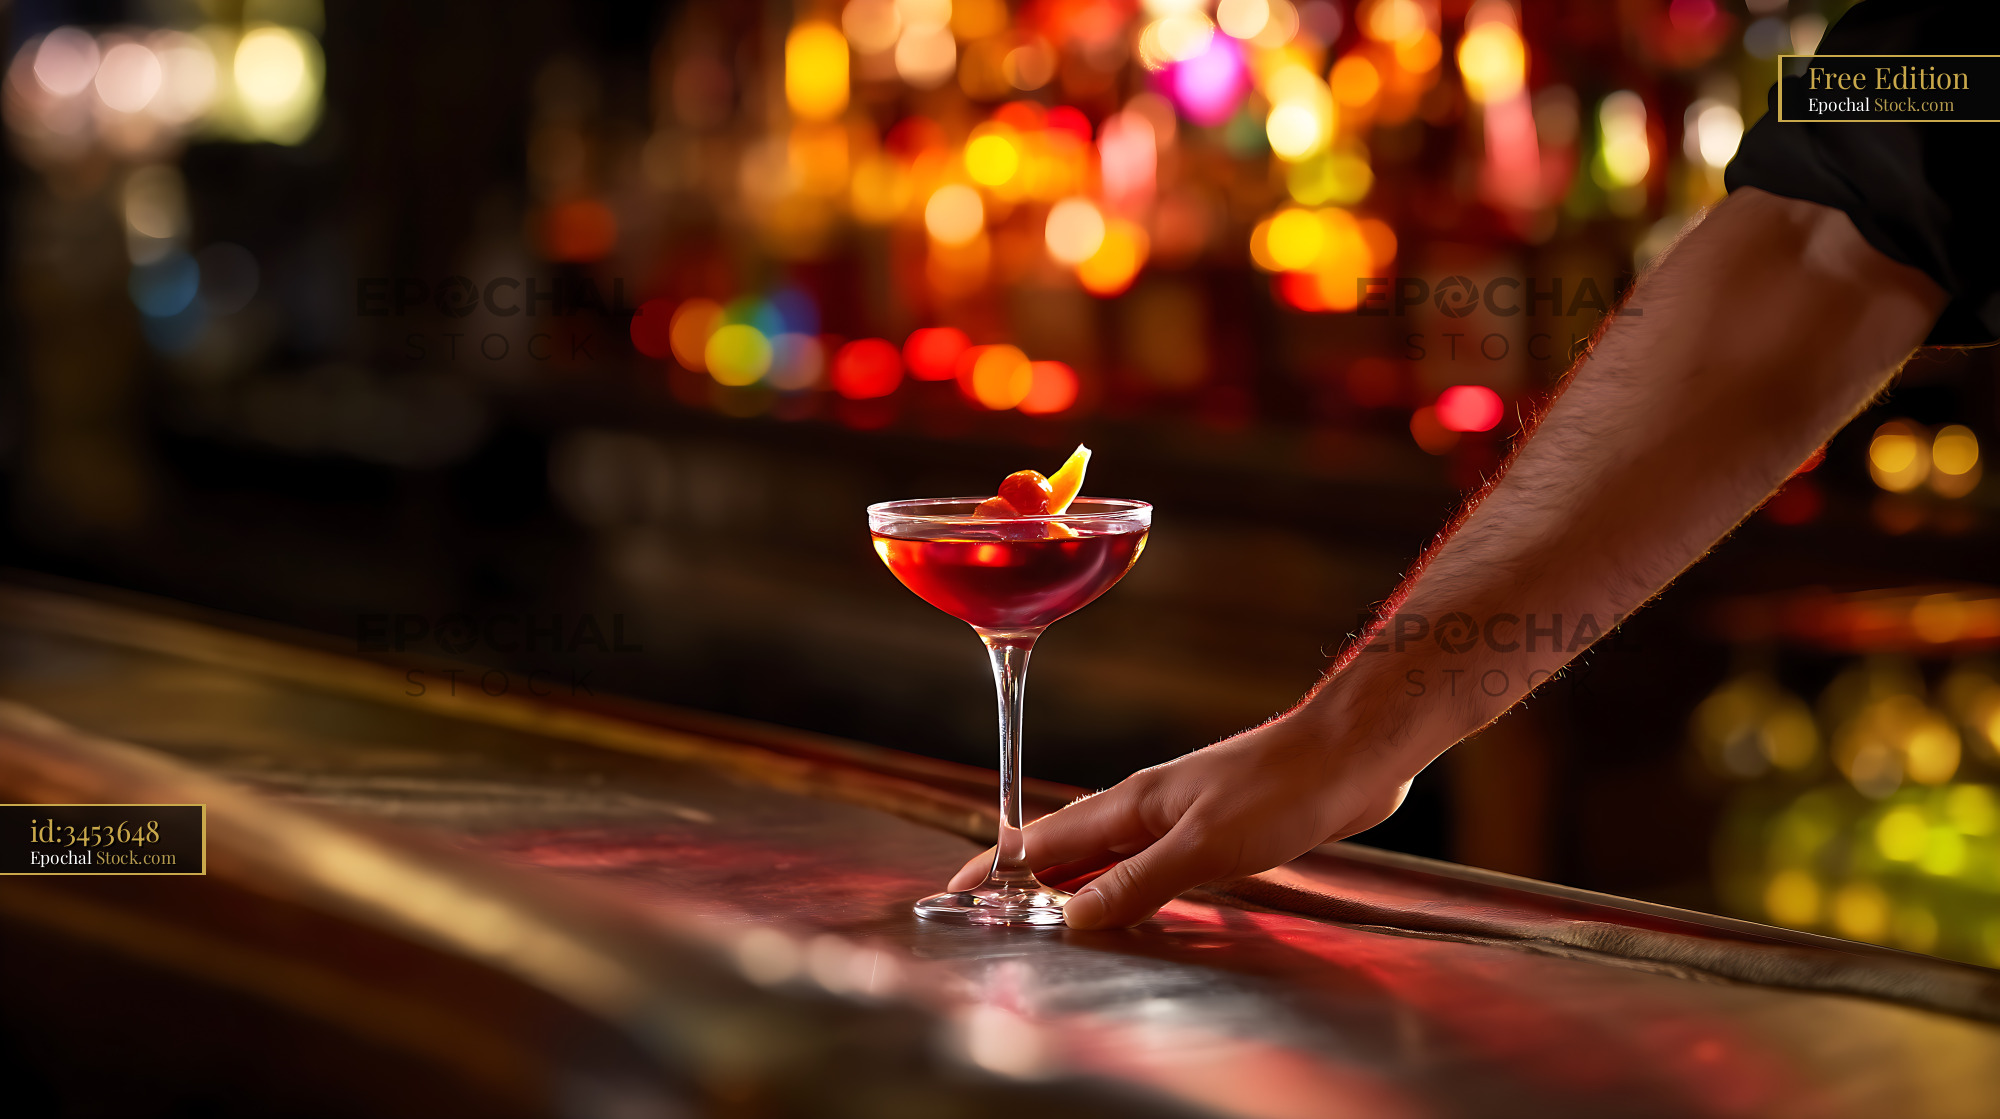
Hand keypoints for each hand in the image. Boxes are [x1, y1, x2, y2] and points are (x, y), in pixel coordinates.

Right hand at [947, 713, 1410, 928]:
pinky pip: (1150, 862)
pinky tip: (1131, 900)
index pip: (1047, 840)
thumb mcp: (1204, 847)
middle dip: (1027, 880)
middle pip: (1070, 847)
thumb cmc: (1282, 789)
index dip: (1000, 867)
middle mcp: (1148, 807)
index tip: (959, 890)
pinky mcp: (1215, 829)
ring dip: (1076, 884)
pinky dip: (1124, 884)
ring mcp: (1181, 815)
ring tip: (1045, 915)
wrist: (1350, 755)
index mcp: (1133, 803)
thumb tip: (1073, 917)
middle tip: (990, 912)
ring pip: (1110, 854)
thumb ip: (1137, 882)